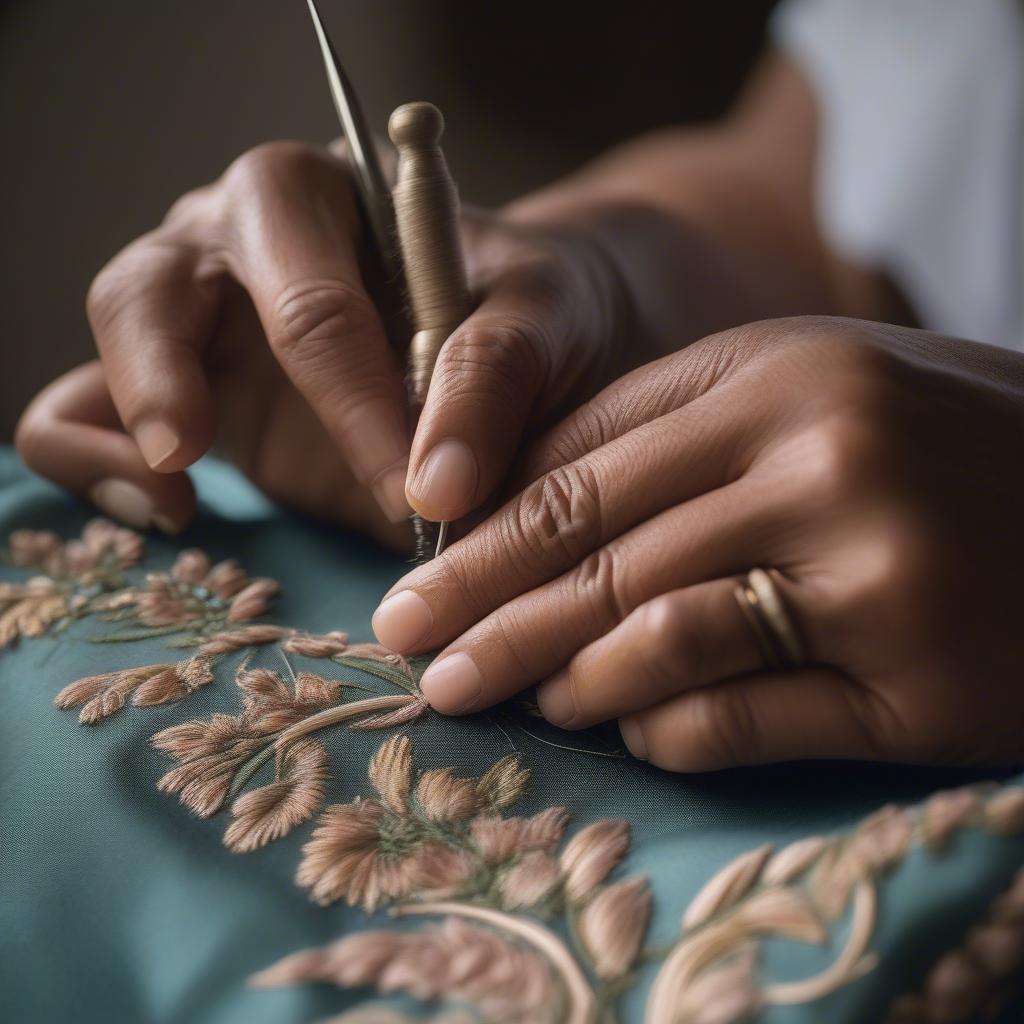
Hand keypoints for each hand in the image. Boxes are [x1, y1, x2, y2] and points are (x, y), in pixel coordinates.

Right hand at [15, 141, 644, 539]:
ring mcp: (204, 318)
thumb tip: (438, 488)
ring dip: (122, 421)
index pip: (309, 300)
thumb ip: (496, 378)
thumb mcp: (542, 320)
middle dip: (176, 386)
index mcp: (324, 201)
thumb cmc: (535, 309)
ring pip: (111, 338)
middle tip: (197, 462)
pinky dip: (97, 458)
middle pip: (153, 289)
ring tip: (175, 505)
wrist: (535, 333)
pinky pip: (88, 408)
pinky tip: (172, 513)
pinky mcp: (191, 392)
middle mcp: (240, 244)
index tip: (411, 495)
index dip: (352, 402)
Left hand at [371, 315, 1023, 770]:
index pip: (580, 460)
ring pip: (654, 632)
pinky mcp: (921, 677)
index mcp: (777, 372)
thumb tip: (522, 514)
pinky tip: (631, 733)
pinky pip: (740, 712)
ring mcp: (874, 566)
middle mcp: (821, 454)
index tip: (417, 582)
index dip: (482, 532)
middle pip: (593, 548)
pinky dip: (665, 730)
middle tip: (410, 656)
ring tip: (507, 700)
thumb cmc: (942, 449)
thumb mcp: (812, 399)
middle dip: (481, 611)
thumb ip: (674, 441)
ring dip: (561, 676)